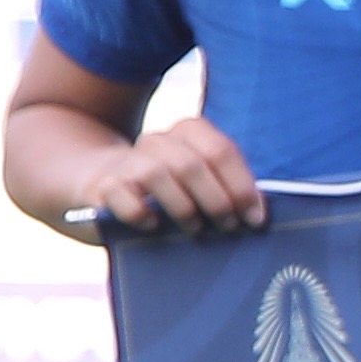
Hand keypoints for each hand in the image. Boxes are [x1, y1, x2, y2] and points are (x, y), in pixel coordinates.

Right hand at [74, 115, 264, 234]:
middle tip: (229, 226)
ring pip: (156, 174)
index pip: (220, 150)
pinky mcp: (103, 185)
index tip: (255, 217)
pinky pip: (121, 195)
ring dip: (183, 207)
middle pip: (192, 164)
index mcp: (188, 133)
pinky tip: (153, 226)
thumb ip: (228, 189)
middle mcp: (157, 141)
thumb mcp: (202, 183)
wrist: (105, 186)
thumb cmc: (171, 191)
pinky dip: (140, 212)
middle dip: (217, 200)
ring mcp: (127, 161)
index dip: (242, 186)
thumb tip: (257, 215)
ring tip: (195, 228)